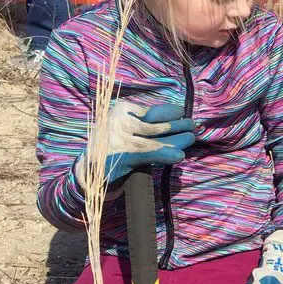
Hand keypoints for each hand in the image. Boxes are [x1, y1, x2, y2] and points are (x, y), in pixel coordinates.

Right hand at [76, 99, 194, 189]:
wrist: (89, 171)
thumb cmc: (113, 146)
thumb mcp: (127, 128)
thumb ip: (146, 123)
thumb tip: (176, 116)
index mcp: (120, 111)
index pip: (149, 112)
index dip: (168, 112)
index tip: (181, 112)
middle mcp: (118, 123)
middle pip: (154, 125)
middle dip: (176, 126)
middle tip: (193, 126)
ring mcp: (119, 141)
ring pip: (154, 140)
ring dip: (176, 140)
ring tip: (190, 138)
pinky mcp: (121, 158)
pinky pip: (148, 155)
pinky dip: (164, 155)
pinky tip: (178, 155)